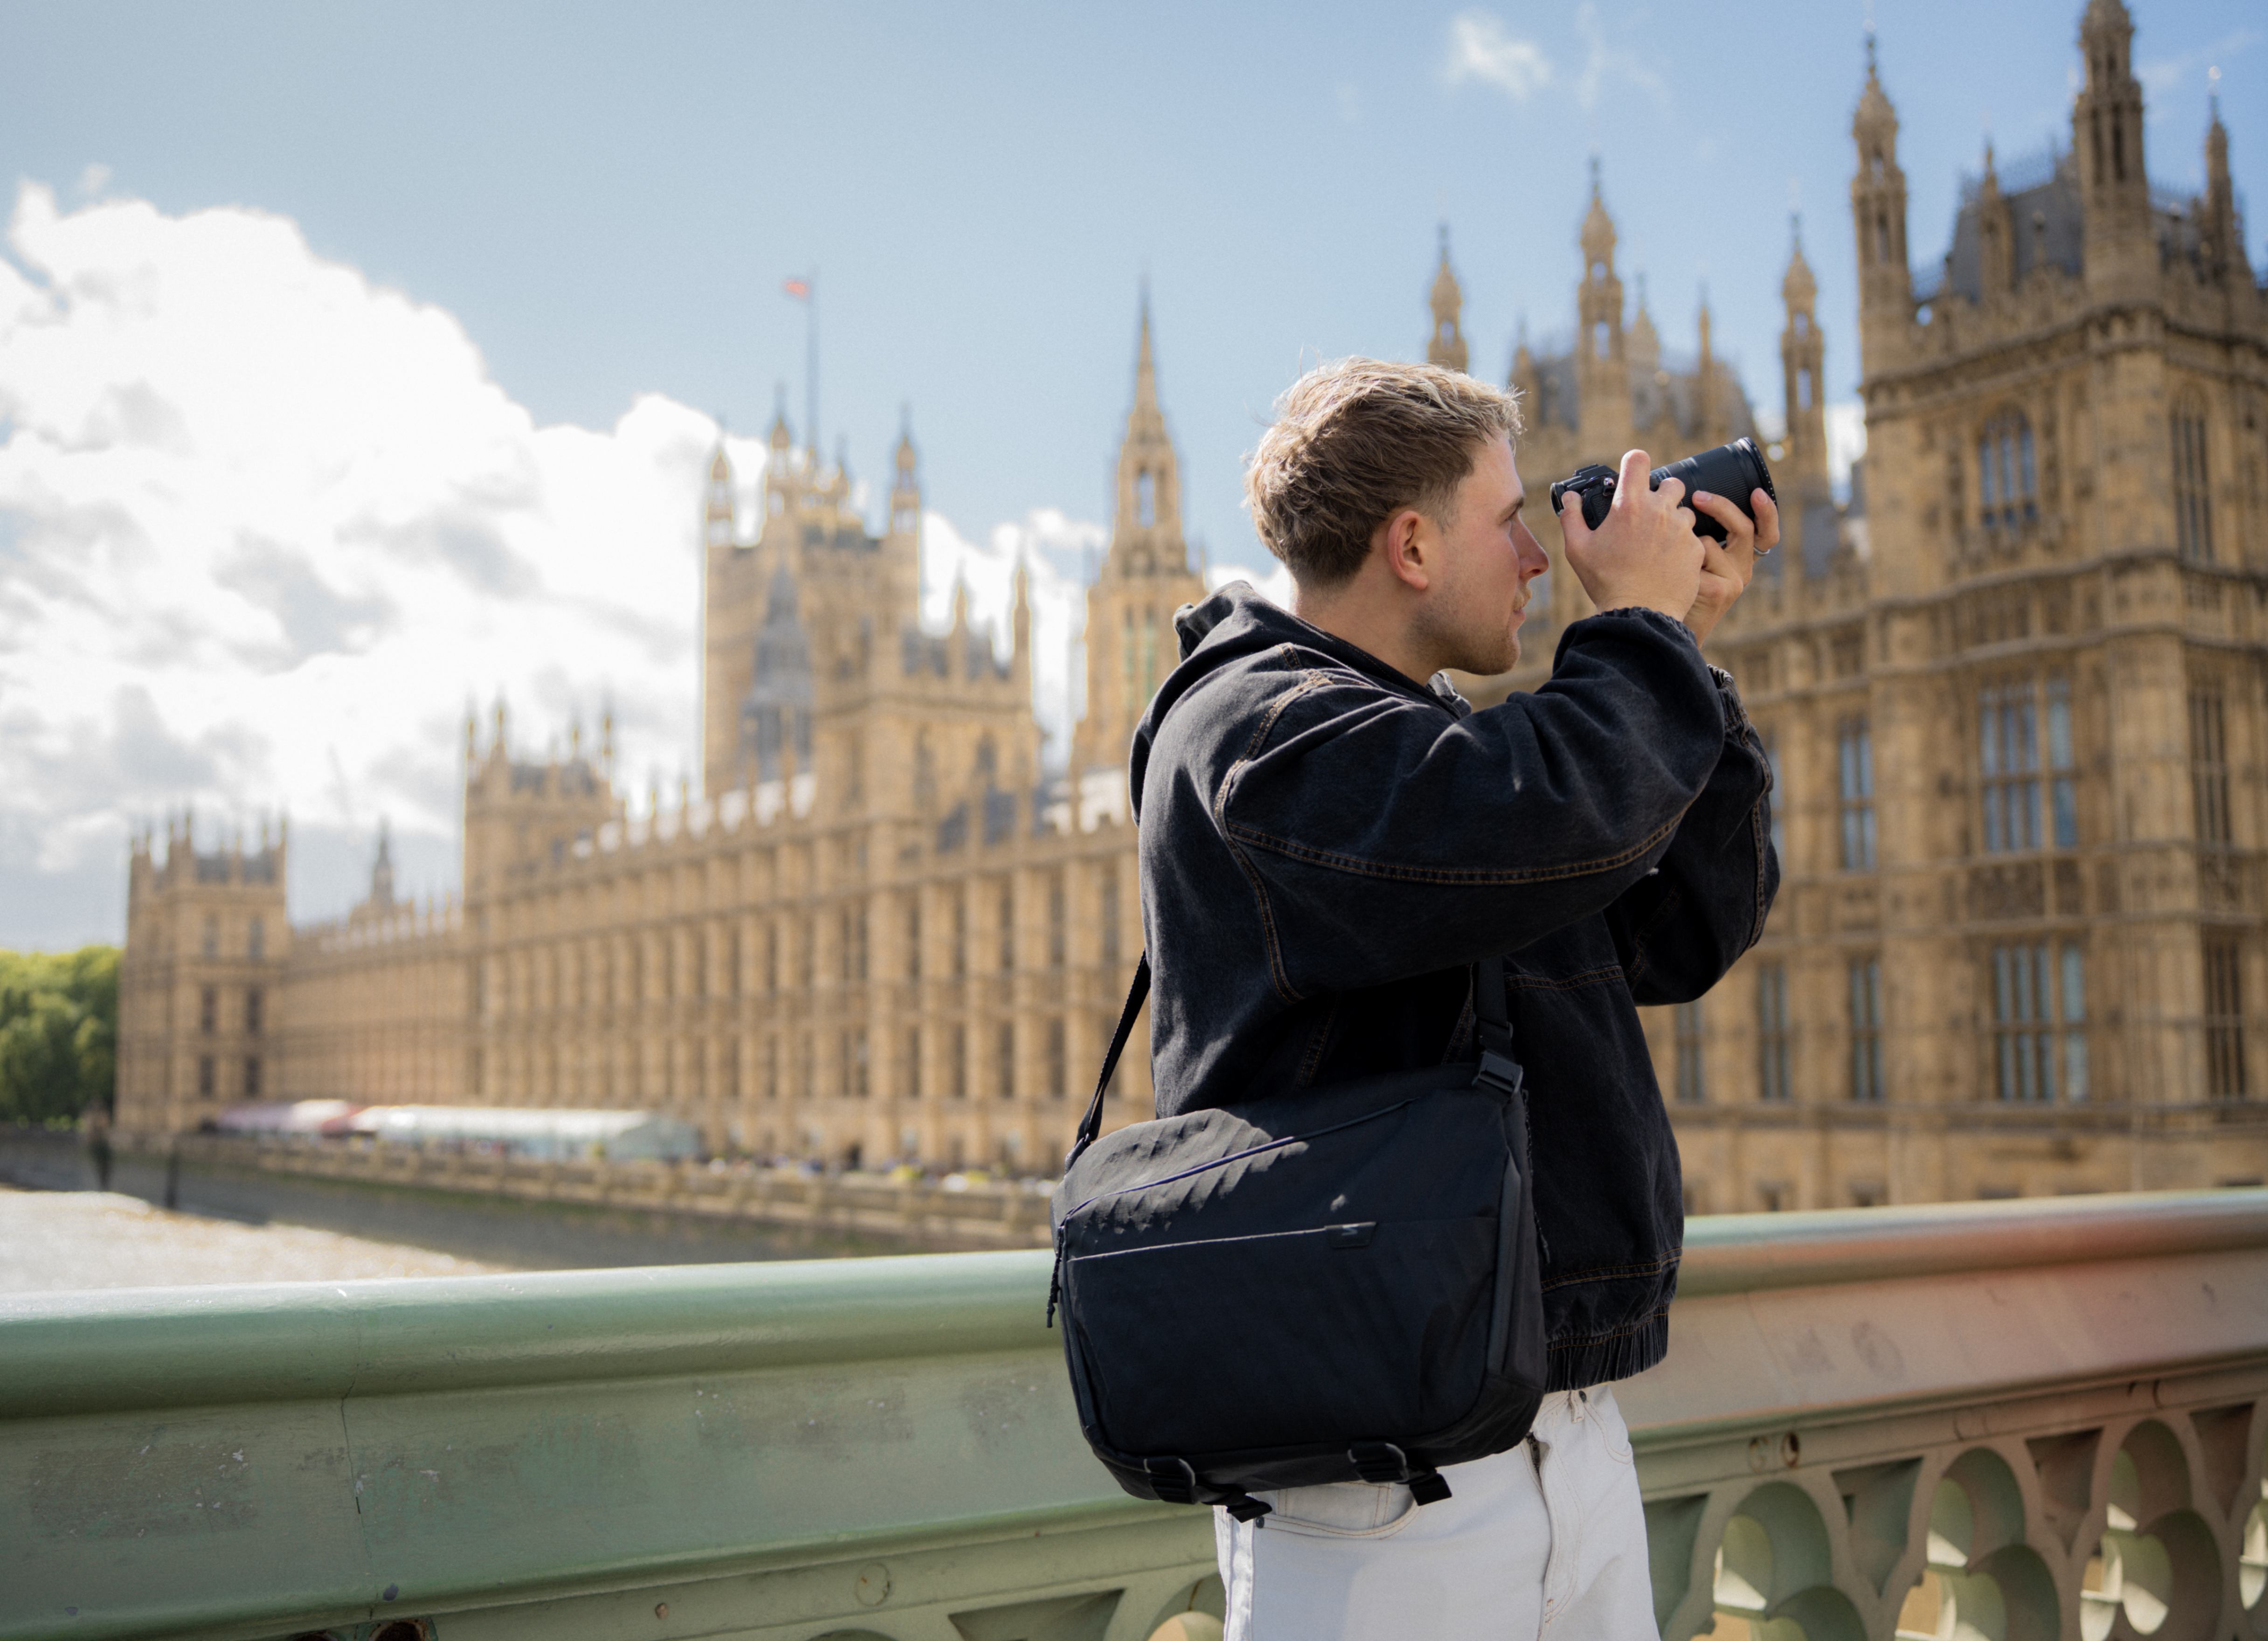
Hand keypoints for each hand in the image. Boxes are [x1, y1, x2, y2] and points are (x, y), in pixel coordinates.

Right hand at [1558, 449, 1704, 623]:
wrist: (1639, 613)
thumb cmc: (1606, 581)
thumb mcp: (1577, 549)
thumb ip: (1571, 517)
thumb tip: (1571, 498)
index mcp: (1631, 504)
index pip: (1638, 459)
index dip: (1634, 463)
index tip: (1631, 474)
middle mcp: (1661, 510)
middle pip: (1671, 482)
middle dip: (1661, 493)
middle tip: (1648, 513)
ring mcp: (1682, 529)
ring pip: (1684, 511)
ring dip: (1673, 520)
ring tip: (1657, 542)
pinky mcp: (1696, 549)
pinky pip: (1693, 538)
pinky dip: (1682, 545)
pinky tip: (1667, 562)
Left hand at [1681, 486, 1778, 643]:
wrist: (1668, 626)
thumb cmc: (1676, 587)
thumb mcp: (1694, 559)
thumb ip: (1700, 535)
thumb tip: (1689, 499)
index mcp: (1741, 559)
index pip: (1764, 533)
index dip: (1767, 512)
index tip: (1757, 492)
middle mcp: (1743, 570)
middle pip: (1745, 528)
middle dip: (1721, 507)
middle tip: (1698, 496)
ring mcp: (1734, 582)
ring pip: (1710, 543)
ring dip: (1684, 545)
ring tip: (1668, 562)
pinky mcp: (1719, 591)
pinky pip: (1695, 559)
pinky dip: (1677, 562)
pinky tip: (1669, 579)